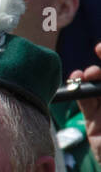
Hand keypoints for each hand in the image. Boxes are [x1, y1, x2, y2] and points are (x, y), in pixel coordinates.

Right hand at [67, 45, 100, 161]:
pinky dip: (77, 93)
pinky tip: (73, 86)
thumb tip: (95, 74)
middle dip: (97, 69)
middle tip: (91, 71)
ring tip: (81, 77)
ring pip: (94, 89)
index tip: (98, 48)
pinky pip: (85, 104)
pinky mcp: (94, 124)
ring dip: (86, 79)